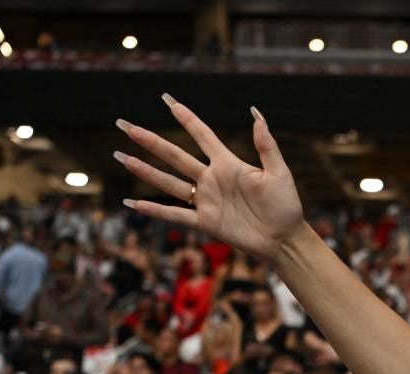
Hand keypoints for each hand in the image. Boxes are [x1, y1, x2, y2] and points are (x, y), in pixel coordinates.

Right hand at [115, 96, 305, 261]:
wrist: (285, 238)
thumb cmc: (286, 206)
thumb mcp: (280, 173)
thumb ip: (266, 146)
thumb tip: (256, 114)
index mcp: (228, 164)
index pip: (201, 135)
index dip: (185, 117)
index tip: (167, 99)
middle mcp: (212, 179)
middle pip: (174, 155)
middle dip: (149, 140)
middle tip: (125, 125)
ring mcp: (207, 201)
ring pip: (169, 182)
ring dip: (145, 170)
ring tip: (123, 157)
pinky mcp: (207, 222)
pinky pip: (176, 215)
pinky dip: (155, 210)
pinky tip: (134, 204)